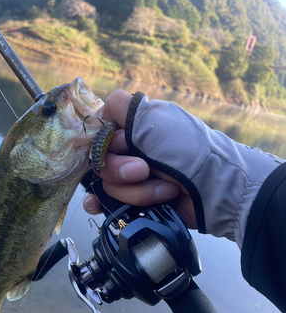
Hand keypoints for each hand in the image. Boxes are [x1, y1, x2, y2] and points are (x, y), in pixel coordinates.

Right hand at [83, 90, 197, 228]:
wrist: (214, 189)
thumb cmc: (186, 150)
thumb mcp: (154, 119)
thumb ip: (122, 106)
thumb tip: (101, 108)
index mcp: (134, 127)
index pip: (99, 129)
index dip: (103, 140)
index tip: (121, 145)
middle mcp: (130, 150)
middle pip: (99, 160)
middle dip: (120, 169)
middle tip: (145, 170)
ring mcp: (132, 178)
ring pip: (108, 184)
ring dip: (136, 190)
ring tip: (164, 190)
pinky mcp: (135, 201)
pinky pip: (108, 202)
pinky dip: (103, 204)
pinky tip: (99, 206)